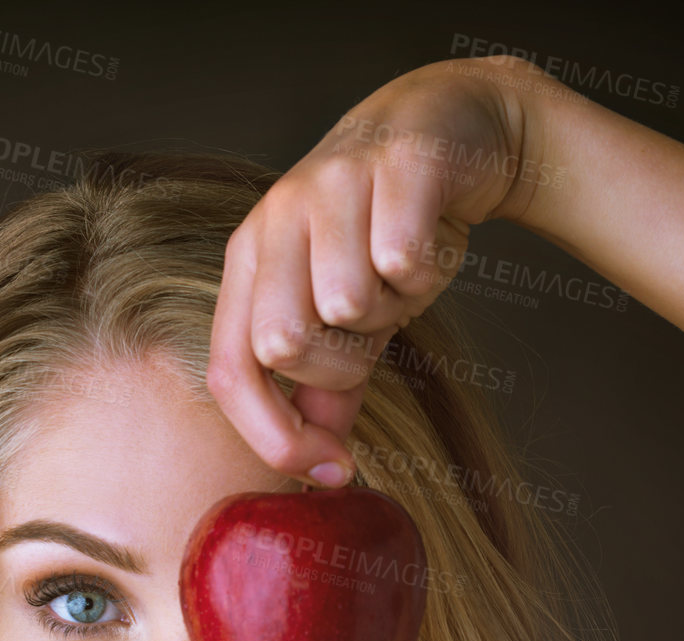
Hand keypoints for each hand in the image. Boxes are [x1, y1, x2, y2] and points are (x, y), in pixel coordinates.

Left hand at [207, 55, 564, 485]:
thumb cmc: (385, 231)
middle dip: (343, 363)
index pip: (232, 373)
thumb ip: (326, 390)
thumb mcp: (346, 315)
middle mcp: (274, 219)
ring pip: (348, 303)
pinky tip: (430, 239)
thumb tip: (320, 470)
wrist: (451, 128)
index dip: (275, 437)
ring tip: (400, 272)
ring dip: (393, 308)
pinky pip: (402, 259)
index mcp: (250, 263)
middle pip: (282, 343)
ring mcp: (329, 185)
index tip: (332, 470)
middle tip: (374, 331)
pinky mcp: (392, 165)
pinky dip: (428, 270)